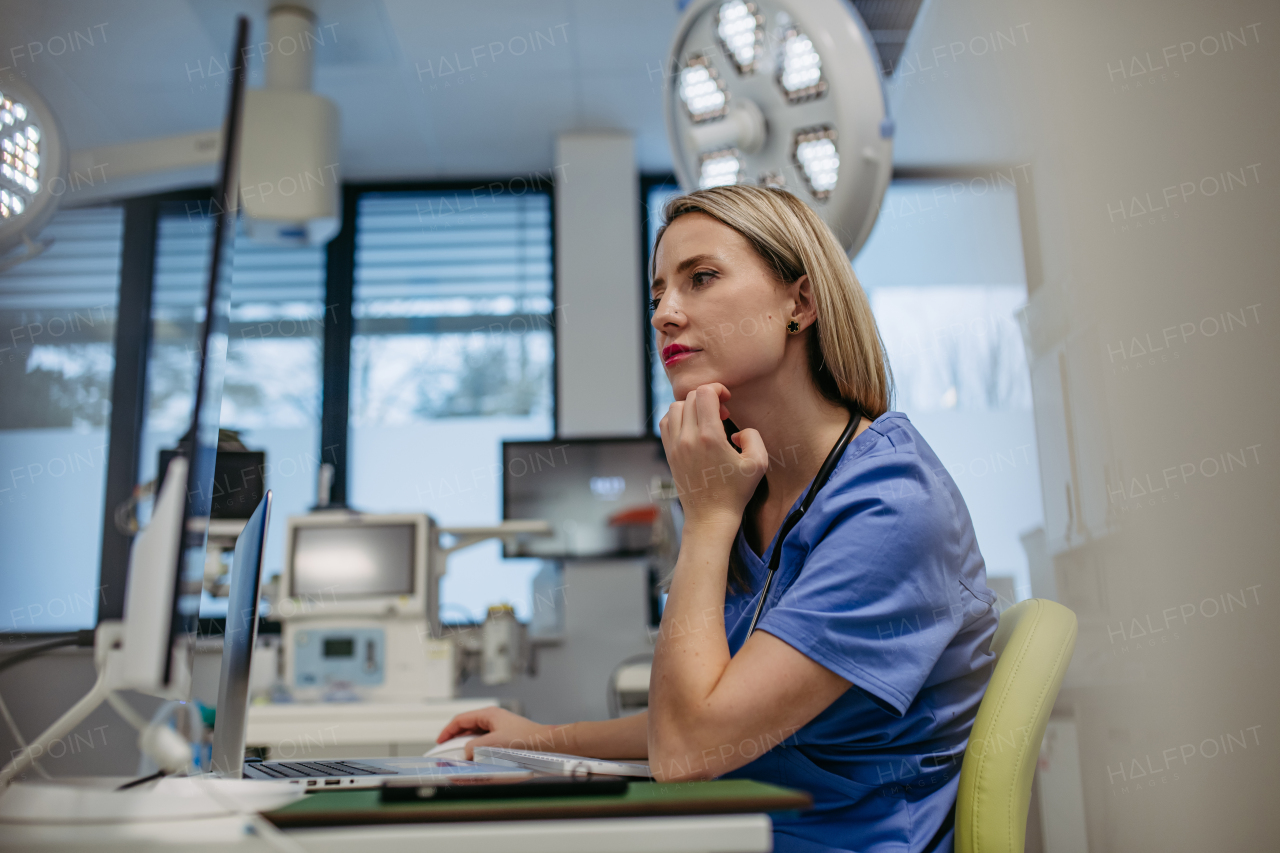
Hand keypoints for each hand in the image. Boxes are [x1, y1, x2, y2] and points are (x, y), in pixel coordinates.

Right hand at [436, 707, 569, 759]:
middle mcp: (494, 719)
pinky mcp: (506, 738)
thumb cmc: (525, 740)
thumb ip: (474, 748)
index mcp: (489, 714)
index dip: (447, 731)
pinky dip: (478, 752)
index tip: (440, 742)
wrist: (547, 745)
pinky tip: (476, 761)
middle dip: (456, 740)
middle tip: (447, 753)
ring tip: (460, 760)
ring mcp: (500, 728)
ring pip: (477, 737)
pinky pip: (486, 744)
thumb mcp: (493, 744)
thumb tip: (465, 755)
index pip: (461, 720)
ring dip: (467, 748)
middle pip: (468, 728)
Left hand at [659, 383, 767, 527]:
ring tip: (706, 420)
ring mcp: (675, 446)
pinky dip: (678, 417)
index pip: (704, 393)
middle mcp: (687, 438)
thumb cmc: (735, 492)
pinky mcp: (669, 453)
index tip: (727, 401)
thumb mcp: (758, 464)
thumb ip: (753, 437)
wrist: (710, 517)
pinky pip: (666, 422)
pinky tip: (692, 428)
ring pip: (675, 407)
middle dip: (708, 397)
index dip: (718, 389)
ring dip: (692, 406)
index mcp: (709, 437)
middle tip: (721, 413)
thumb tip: (736, 430)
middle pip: (690, 397)